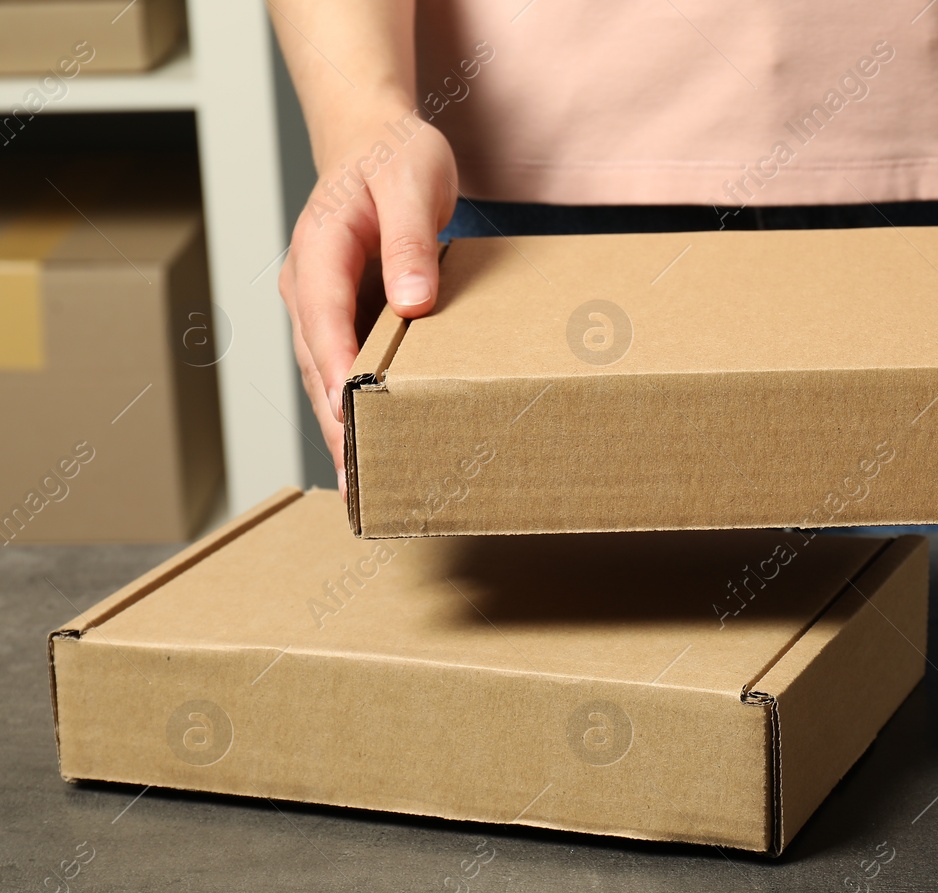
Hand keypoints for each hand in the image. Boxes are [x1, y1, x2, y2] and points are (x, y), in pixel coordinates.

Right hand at [278, 110, 457, 489]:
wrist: (373, 138)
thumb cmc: (393, 156)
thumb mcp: (411, 184)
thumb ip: (410, 240)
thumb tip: (412, 301)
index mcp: (318, 252)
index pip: (323, 322)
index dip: (337, 375)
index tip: (352, 423)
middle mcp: (308, 287)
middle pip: (317, 366)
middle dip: (335, 427)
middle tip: (360, 488)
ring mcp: (321, 307)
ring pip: (325, 378)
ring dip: (342, 432)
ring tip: (366, 492)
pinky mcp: (342, 318)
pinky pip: (344, 370)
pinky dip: (355, 411)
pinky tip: (377, 452)